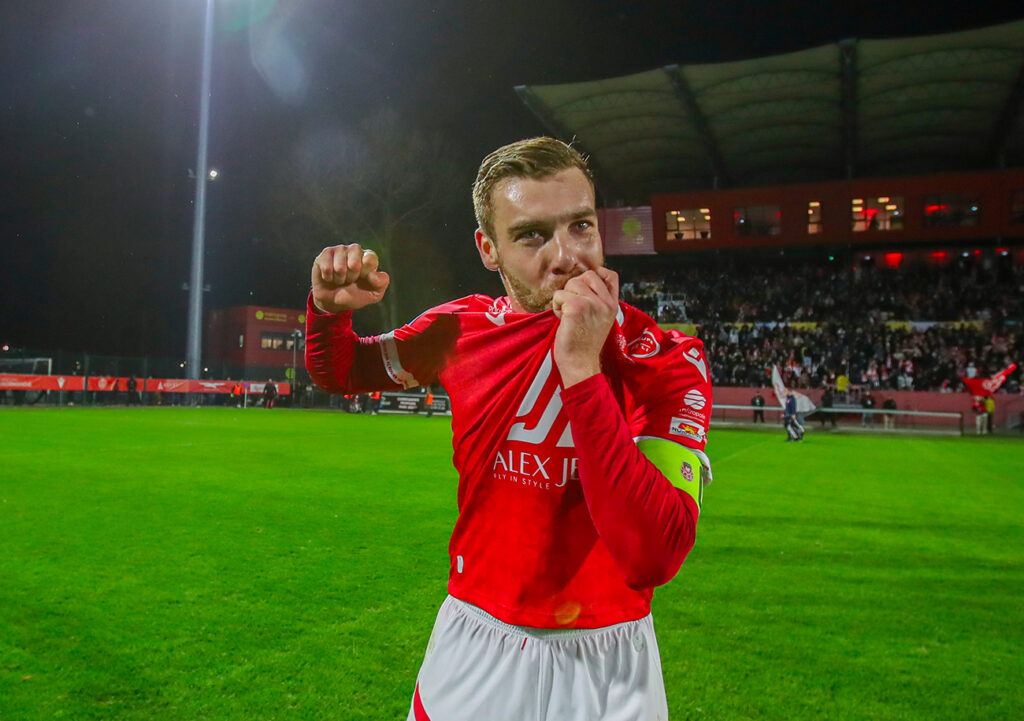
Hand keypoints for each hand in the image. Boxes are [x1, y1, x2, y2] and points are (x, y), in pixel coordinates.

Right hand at [311, 243, 389, 312]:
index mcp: (369, 257)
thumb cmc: (356, 295)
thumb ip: (381, 283)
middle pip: (355, 263)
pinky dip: (328, 277)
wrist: (334, 301)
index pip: (370, 258)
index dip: (365, 272)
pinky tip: (330, 277)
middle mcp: (355, 250)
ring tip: (340, 279)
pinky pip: (326, 267)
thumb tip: (372, 274)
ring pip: (340, 267)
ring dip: (339, 279)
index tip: (364, 278)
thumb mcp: (374, 294)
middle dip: (352, 278)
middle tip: (350, 280)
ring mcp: (340, 250)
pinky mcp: (325, 253)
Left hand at [552, 267, 618, 387]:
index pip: (611, 276)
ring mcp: (592, 304)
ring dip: (563, 298)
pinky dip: (556, 307)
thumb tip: (581, 283)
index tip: (585, 286)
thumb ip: (597, 301)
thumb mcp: (600, 320)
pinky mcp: (577, 307)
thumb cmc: (584, 344)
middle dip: (574, 287)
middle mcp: (605, 302)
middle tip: (572, 307)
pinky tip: (562, 321)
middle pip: (587, 275)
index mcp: (612, 305)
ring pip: (571, 283)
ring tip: (568, 316)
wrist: (580, 364)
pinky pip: (559, 295)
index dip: (597, 273)